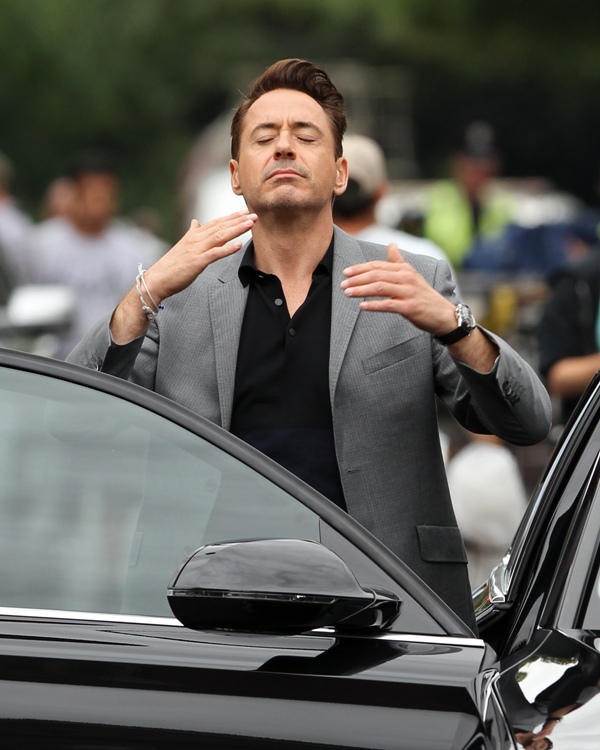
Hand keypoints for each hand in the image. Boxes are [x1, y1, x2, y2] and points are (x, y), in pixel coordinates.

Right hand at [144, 209, 257, 303]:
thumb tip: (195, 222)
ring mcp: (196, 250)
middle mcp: (196, 239)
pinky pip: (215, 254)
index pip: (216, 222)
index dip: (231, 217)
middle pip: (221, 226)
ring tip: (250, 224)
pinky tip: (238, 245)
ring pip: (220, 236)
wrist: (157, 279)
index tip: (244, 212)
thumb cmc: (171, 265)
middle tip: (254, 215)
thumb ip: (192, 233)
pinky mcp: (197, 262)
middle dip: (238, 220)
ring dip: (236, 229)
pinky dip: (227, 249)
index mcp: (194, 235)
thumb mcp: (183, 245)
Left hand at [341, 243, 455, 335]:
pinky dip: (374, 305)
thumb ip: (399, 261)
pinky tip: (362, 306)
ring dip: (361, 290)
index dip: (360, 268)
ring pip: (380, 288)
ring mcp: (408, 292)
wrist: (443, 314)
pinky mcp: (409, 307)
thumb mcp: (412, 275)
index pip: (378, 266)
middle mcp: (406, 278)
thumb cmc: (424, 295)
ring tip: (347, 293)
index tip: (346, 272)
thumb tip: (391, 244)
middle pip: (377, 275)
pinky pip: (388, 305)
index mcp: (404, 269)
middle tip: (343, 284)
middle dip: (357, 279)